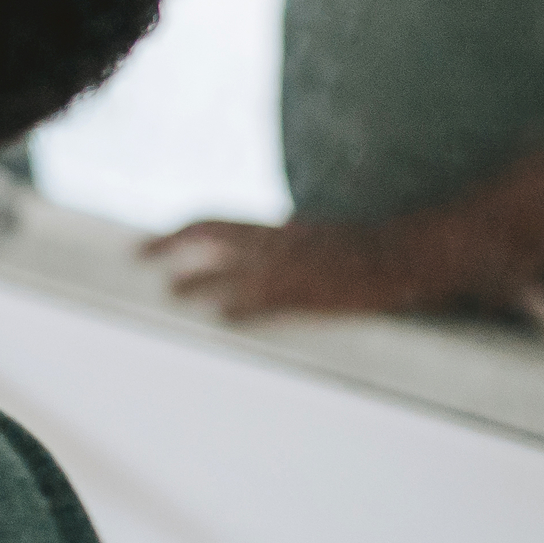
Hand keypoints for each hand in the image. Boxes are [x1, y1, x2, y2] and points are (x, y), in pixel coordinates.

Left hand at [144, 217, 429, 318]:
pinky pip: (267, 301)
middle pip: (209, 237)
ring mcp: (293, 267)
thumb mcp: (313, 241)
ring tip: (172, 294)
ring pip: (231, 272)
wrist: (407, 254)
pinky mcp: (312, 293)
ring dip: (199, 283)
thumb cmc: (366, 252)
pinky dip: (242, 309)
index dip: (174, 234)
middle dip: (169, 248)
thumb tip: (248, 268)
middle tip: (136, 258)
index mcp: (277, 229)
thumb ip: (278, 252)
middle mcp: (277, 243)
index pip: (211, 223)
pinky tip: (224, 319)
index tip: (143, 247)